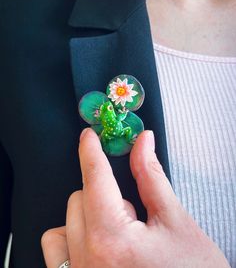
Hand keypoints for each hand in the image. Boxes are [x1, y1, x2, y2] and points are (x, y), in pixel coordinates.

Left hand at [41, 128, 229, 267]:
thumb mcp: (176, 222)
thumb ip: (152, 177)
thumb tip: (143, 144)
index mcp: (112, 241)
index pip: (95, 179)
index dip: (91, 151)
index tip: (89, 136)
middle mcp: (88, 262)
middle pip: (78, 199)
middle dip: (103, 194)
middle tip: (131, 213)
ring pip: (65, 221)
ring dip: (87, 214)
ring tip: (117, 232)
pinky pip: (56, 248)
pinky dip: (72, 235)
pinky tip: (97, 243)